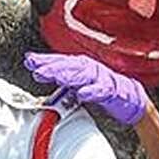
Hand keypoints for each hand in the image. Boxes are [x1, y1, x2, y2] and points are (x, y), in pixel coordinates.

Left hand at [24, 52, 147, 125]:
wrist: (130, 97)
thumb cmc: (102, 88)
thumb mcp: (78, 82)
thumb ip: (60, 77)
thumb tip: (37, 72)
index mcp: (81, 66)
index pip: (60, 61)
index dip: (44, 60)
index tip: (29, 60)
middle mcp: (90, 69)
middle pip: (68, 65)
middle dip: (51, 66)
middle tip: (36, 67)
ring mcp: (101, 78)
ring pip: (81, 75)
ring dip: (66, 75)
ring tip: (53, 77)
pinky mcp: (112, 90)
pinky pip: (101, 90)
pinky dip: (91, 91)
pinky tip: (82, 94)